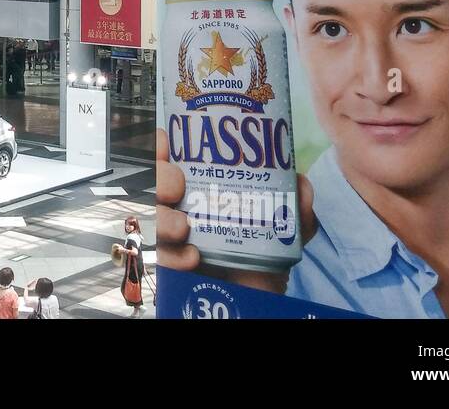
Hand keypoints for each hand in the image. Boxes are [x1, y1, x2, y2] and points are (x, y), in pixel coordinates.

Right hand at [155, 154, 316, 294]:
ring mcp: (171, 241)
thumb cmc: (261, 264)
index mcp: (202, 193)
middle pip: (152, 184)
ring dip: (162, 218)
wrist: (255, 303)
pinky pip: (158, 258)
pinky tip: (192, 258)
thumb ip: (296, 210)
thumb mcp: (284, 234)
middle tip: (177, 186)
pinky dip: (173, 256)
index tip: (167, 144)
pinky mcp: (168, 269)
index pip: (171, 161)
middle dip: (159, 177)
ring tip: (182, 228)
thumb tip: (300, 182)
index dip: (161, 147)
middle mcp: (181, 212)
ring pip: (148, 219)